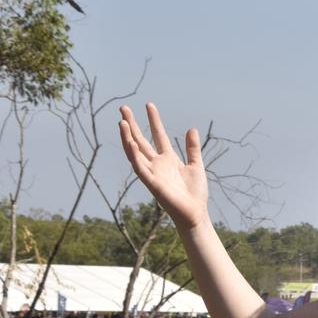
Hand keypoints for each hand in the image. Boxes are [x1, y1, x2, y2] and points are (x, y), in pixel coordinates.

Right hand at [118, 103, 208, 229]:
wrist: (195, 213)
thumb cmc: (195, 192)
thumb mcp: (196, 165)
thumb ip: (192, 148)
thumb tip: (192, 128)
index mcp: (168, 159)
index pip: (158, 135)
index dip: (153, 120)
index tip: (149, 105)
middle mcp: (157, 163)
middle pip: (141, 140)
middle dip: (132, 125)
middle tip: (123, 107)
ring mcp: (152, 172)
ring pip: (135, 151)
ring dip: (127, 137)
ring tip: (121, 121)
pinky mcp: (151, 183)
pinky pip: (139, 167)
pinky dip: (134, 155)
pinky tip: (130, 142)